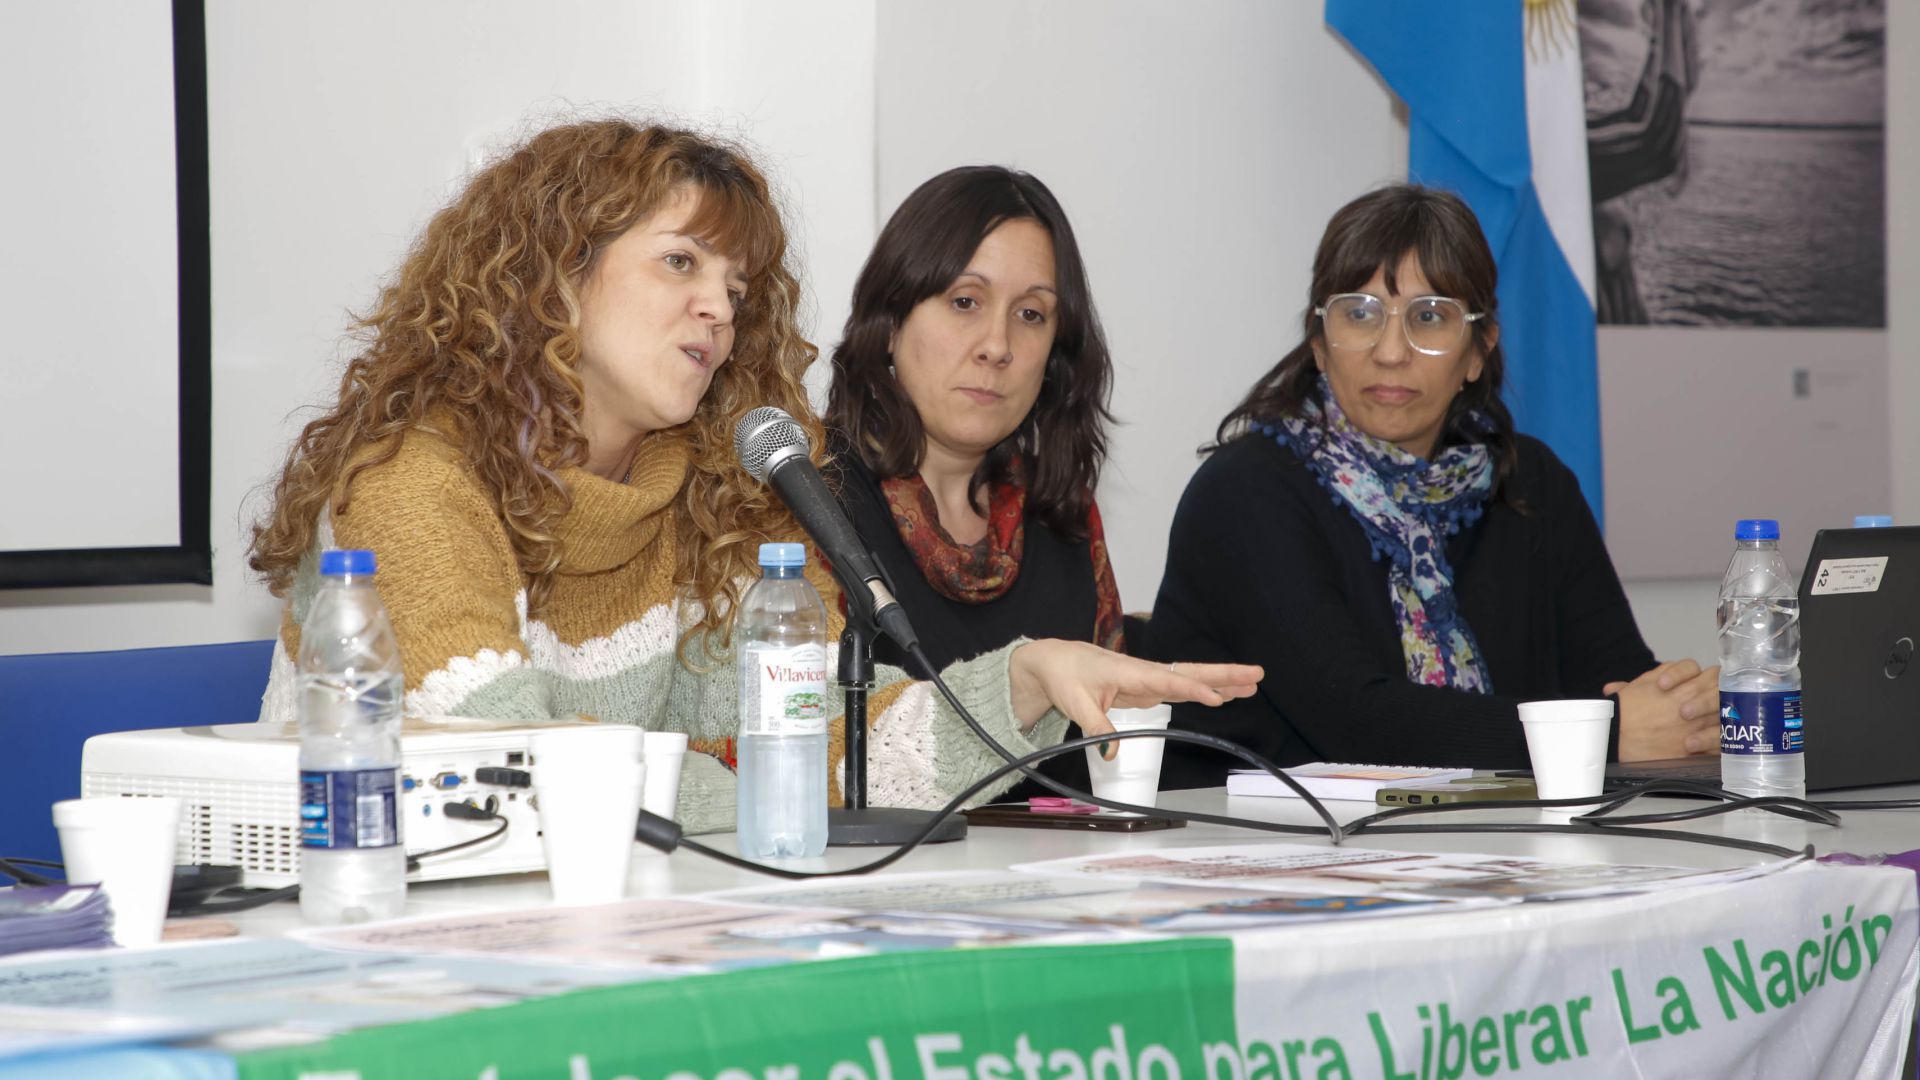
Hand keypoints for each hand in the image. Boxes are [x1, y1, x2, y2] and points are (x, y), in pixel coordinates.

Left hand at [1008, 640, 1262, 758]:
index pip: (1168, 681)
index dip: (1193, 689)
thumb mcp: (1075, 703)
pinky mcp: (1147, 687)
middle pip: (1190, 674)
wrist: (1055, 661)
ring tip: (1252, 685)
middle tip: (1257, 674)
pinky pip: (1181, 688)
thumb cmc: (1066, 677)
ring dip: (1221, 682)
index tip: (1218, 697)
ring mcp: (1148, 680)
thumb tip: (1111, 754)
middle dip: (1224, 675)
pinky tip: (1223, 695)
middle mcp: (1145, 674)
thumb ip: (1096, 727)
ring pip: (1190, 679)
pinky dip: (1203, 690)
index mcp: (1130, 673)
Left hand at [1609, 659, 1720, 760]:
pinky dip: (1709, 737)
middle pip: (1713, 682)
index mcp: (1687, 682)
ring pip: (1723, 702)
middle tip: (1682, 711)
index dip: (1677, 673)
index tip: (1660, 686)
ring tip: (1687, 722)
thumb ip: (1628, 695)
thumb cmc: (1646, 724)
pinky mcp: (1720, 735)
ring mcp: (1717, 712)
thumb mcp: (1638, 706)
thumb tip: (1610, 689)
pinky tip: (1692, 744)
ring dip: (1707, 710)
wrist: (1649, 749)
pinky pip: (1723, 733)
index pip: (1689, 667)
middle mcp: (1704, 694)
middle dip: (1699, 695)